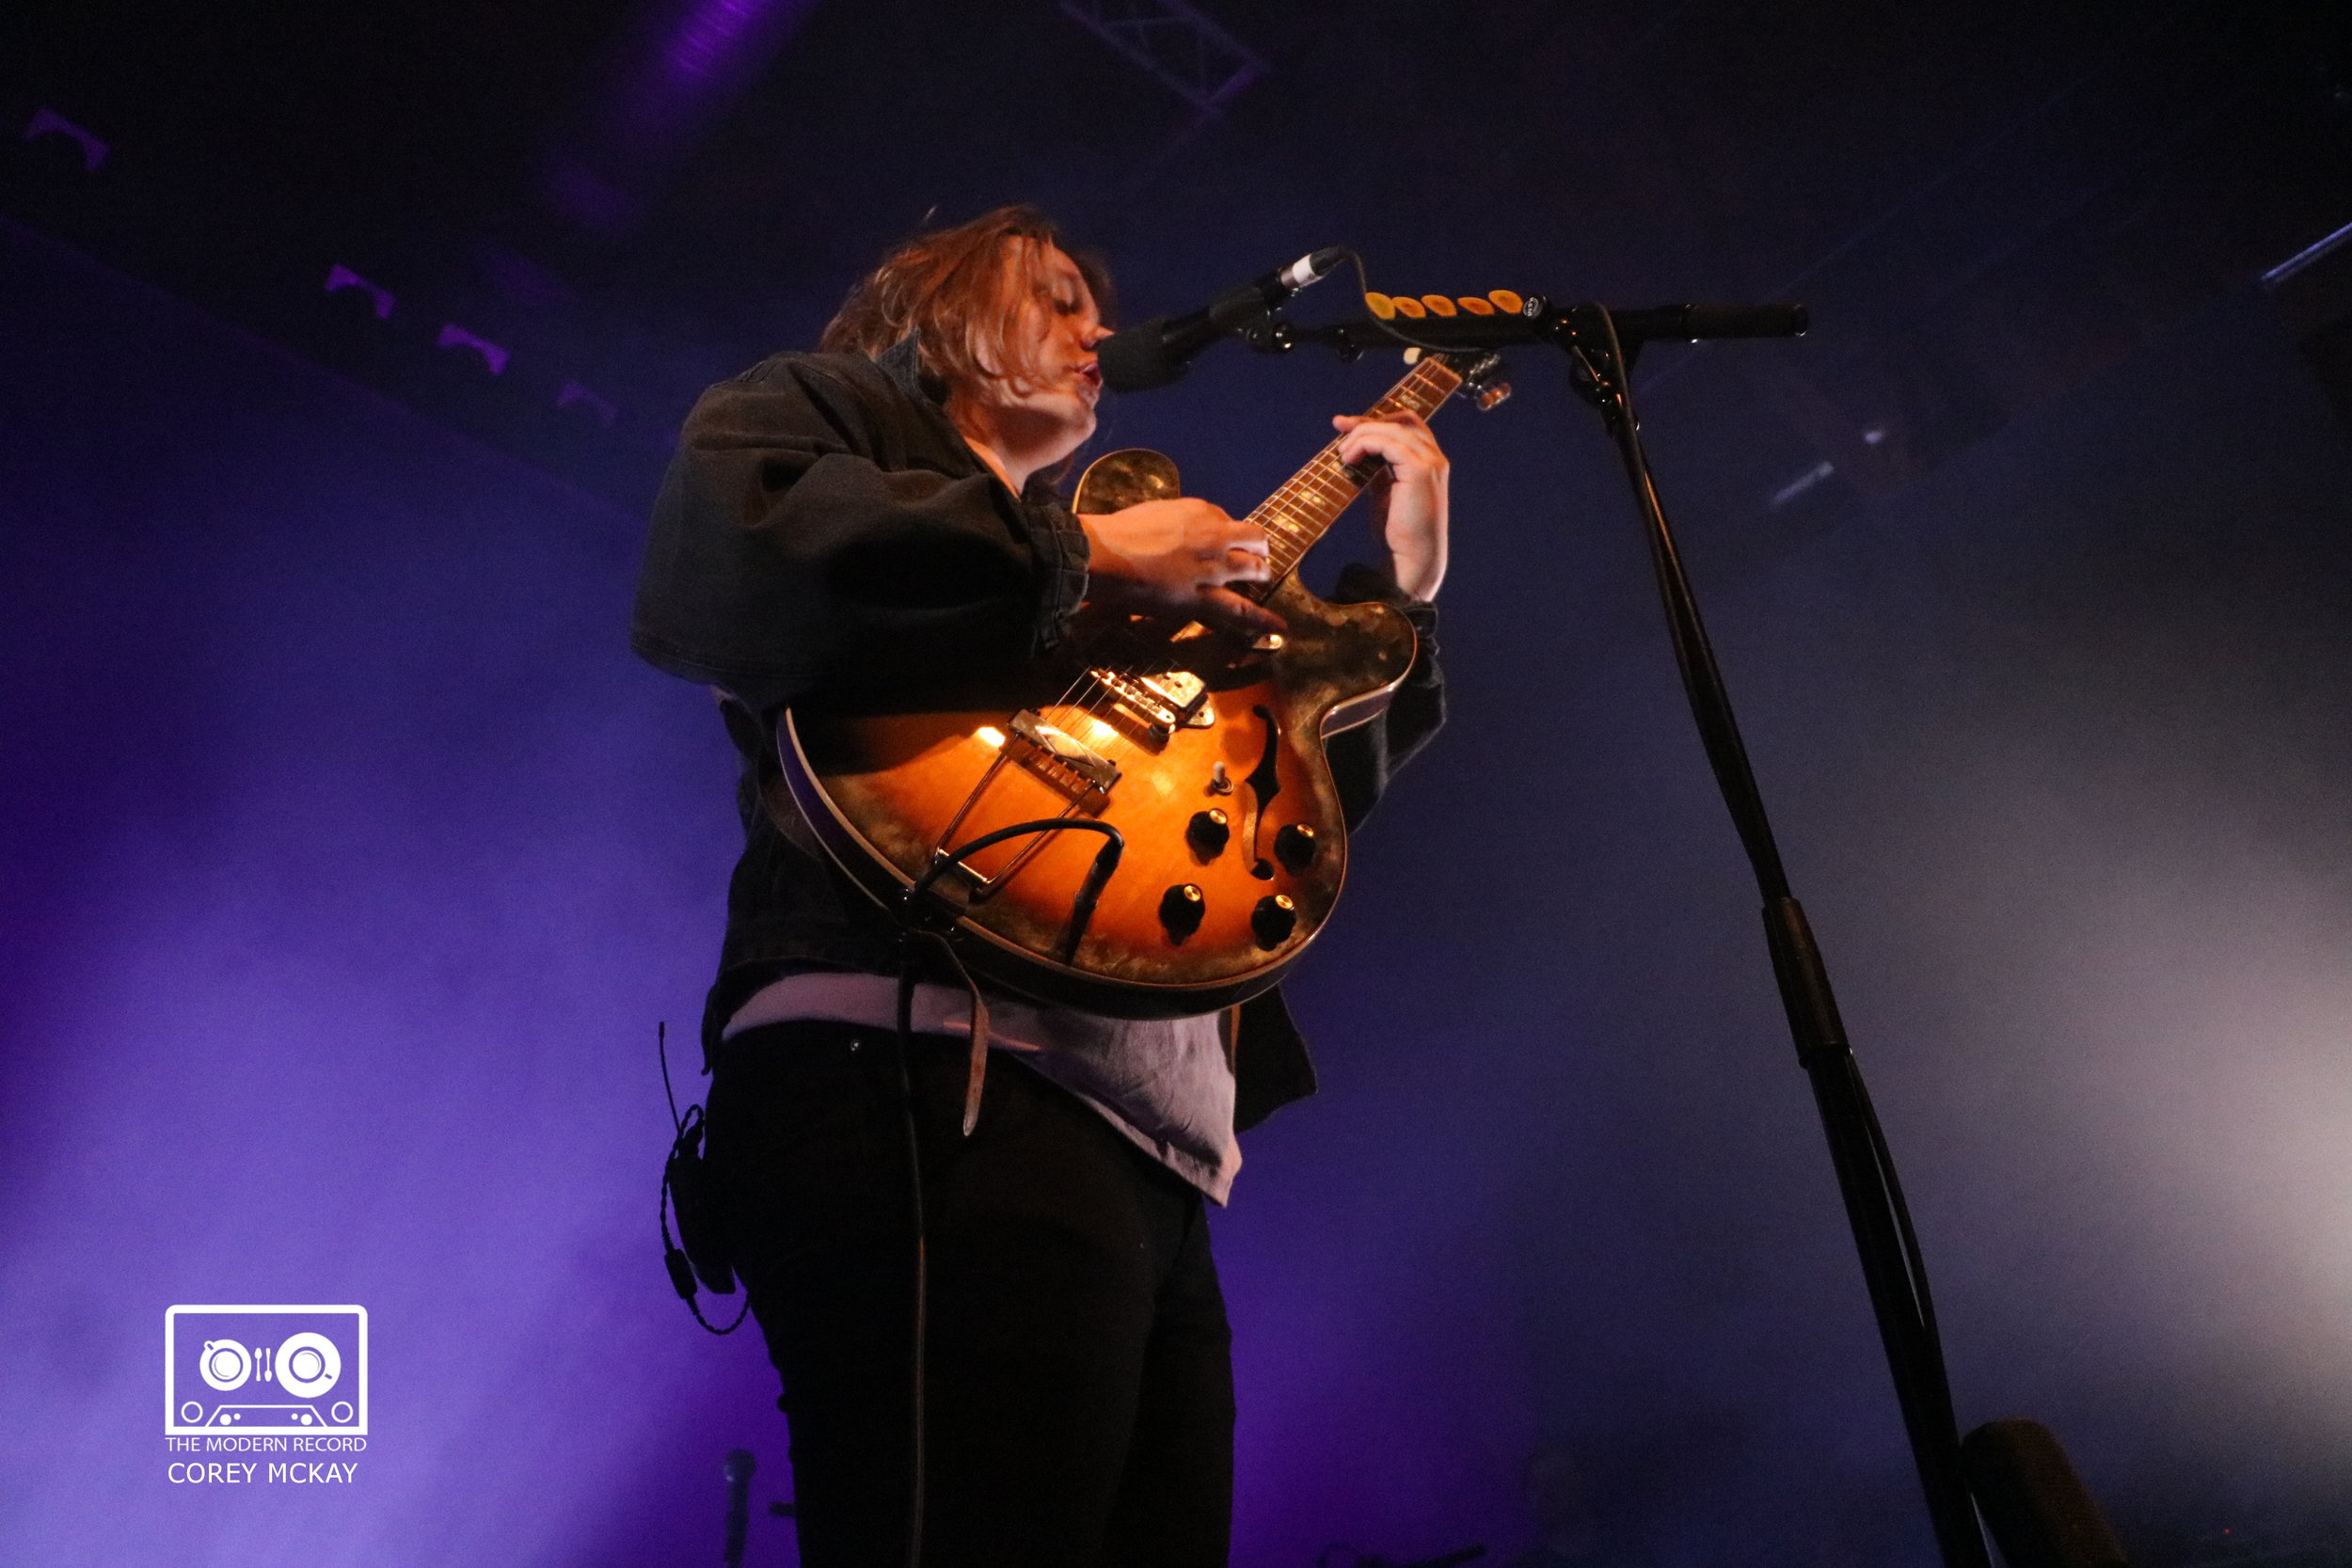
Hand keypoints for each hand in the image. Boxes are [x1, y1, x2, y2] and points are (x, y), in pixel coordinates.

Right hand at [1077, 498, 1286, 637]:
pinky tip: (1280, 626)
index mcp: (1199, 511)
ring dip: (1260, 574)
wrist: (1103, 553)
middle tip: (1255, 558)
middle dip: (1257, 548)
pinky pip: (1241, 610)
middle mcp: (1214, 536)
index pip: (1228, 520)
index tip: (1223, 541)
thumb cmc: (1117, 532)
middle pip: (1253, 538)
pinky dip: (1262, 619)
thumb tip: (1179, 531)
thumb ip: (1175, 520)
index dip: (1229, 533)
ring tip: (1261, 580)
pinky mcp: (1204, 597)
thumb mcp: (1153, 512)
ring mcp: (1213, 568)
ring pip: (1254, 569)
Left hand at [1334, 410, 1449, 599]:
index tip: (1343, 424)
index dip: (1375, 419)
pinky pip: (1389, 443)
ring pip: (1393, 429)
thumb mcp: (1384, 492)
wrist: (1413, 559)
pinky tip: (1349, 459)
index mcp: (1428, 460)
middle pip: (1400, 420)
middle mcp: (1434, 457)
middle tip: (1338, 426)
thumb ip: (1377, 470)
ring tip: (1342, 453)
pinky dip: (1365, 444)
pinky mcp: (1421, 470)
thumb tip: (1355, 452)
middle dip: (1366, 420)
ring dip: (1361, 435)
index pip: (1405, 424)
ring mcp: (1431, 462)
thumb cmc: (1399, 532)